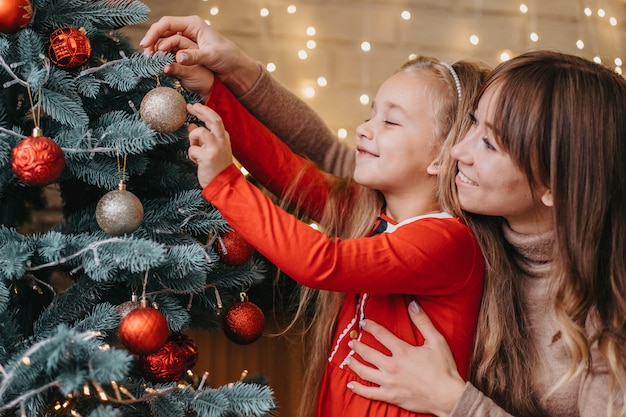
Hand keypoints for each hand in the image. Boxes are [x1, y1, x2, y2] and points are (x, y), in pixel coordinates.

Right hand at [140, 16, 260, 97]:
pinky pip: (171, 49)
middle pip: (163, 30)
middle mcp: (188, 29)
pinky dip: (163, 55)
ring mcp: (187, 39)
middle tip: (146, 55)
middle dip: (152, 41)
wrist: (236, 67)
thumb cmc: (227, 57)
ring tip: (150, 60)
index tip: (146, 45)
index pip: (167, 23)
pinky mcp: (187, 49)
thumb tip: (178, 58)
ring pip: (165, 40)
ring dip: (156, 49)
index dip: (154, 33)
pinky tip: (159, 63)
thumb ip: (194, 57)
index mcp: (193, 24)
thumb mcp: (211, 56)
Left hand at [186, 103, 233, 187]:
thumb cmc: (216, 166)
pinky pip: (192, 149)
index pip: (215, 118)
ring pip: (199, 132)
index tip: (193, 106)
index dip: (203, 110)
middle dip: (201, 110)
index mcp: (223, 137)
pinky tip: (197, 161)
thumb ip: (203, 137)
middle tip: (191, 107)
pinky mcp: (208, 157)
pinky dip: (191, 154)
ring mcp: (216, 148)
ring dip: (192, 138)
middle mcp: (222, 140)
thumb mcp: (212, 149)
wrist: (224, 184)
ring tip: (195, 148)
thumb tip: (192, 125)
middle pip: (213, 118)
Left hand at [346, 301, 465, 416]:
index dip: (370, 326)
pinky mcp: (391, 397)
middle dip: (357, 345)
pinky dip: (358, 389)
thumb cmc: (444, 369)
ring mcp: (389, 383)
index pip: (380, 334)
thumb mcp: (436, 341)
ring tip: (348, 358)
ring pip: (364, 372)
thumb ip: (423, 322)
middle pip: (367, 353)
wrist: (448, 396)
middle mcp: (392, 366)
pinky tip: (350, 384)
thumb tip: (412, 305)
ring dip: (354, 364)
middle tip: (351, 341)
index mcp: (402, 351)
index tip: (363, 323)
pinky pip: (369, 393)